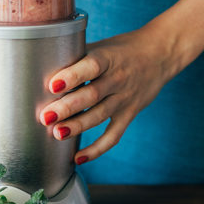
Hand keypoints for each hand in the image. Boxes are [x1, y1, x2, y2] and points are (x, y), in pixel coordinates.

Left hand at [39, 27, 181, 164]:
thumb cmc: (123, 49)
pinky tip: (78, 158)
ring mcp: (124, 99)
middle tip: (46, 116)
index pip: (91, 66)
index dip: (72, 76)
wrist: (160, 54)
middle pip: (92, 95)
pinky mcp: (129, 114)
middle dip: (67, 107)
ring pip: (99, 116)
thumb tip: (43, 67)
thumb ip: (78, 57)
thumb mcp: (103, 46)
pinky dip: (97, 149)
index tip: (52, 85)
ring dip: (77, 127)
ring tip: (57, 134)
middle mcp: (118, 79)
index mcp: (109, 58)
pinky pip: (113, 135)